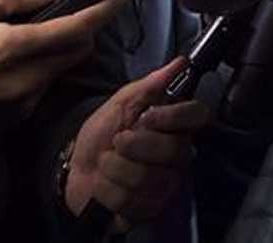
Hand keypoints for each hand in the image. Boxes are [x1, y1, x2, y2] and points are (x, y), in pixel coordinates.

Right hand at [0, 0, 126, 139]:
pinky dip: (44, 65)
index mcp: (14, 47)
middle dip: (84, 28)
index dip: (103, 11)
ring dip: (63, 47)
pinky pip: (45, 82)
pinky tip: (16, 58)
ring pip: (63, 66)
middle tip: (72, 9)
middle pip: (78, 49)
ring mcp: (24, 100)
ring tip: (36, 31)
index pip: (74, 28)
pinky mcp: (18, 112)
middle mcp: (27, 78)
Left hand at [65, 56, 208, 230]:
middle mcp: (175, 156)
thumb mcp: (120, 103)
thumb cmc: (100, 134)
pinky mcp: (148, 208)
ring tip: (109, 164)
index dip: (174, 116)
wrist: (75, 168)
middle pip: (172, 150)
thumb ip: (150, 83)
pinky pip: (132, 200)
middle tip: (118, 141)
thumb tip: (179, 63)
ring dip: (115, 169)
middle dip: (133, 145)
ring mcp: (164, 184)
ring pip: (147, 177)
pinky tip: (107, 185)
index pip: (197, 115)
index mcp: (173, 126)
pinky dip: (108, 190)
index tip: (148, 116)